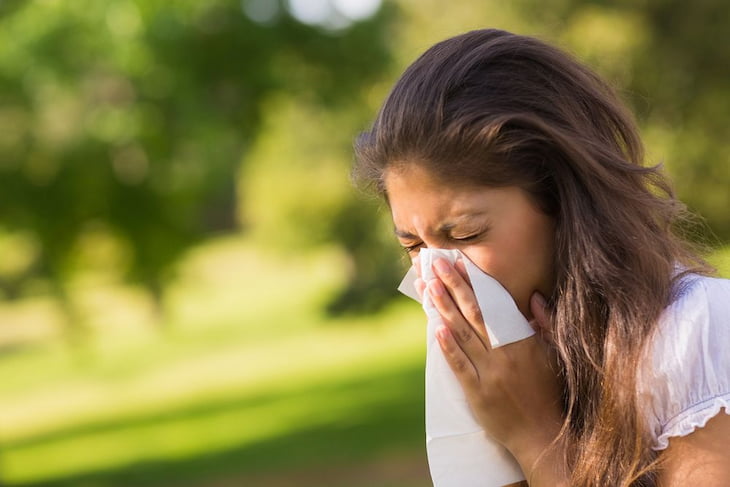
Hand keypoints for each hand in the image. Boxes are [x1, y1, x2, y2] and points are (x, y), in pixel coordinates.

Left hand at [425, 257, 565, 481]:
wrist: (542, 434)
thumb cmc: (548, 392)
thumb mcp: (554, 354)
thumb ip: (545, 323)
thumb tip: (534, 297)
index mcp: (524, 341)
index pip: (494, 304)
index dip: (475, 283)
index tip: (459, 263)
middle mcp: (506, 354)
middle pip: (474, 313)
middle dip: (453, 285)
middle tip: (435, 263)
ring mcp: (491, 374)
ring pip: (462, 334)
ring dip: (444, 308)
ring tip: (429, 285)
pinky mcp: (478, 394)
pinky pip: (460, 366)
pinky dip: (448, 347)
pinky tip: (436, 328)